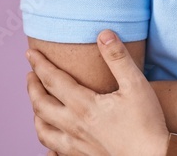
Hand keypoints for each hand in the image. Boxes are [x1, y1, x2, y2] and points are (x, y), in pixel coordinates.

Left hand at [26, 29, 169, 155]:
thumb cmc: (146, 122)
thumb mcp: (135, 84)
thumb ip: (118, 58)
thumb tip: (104, 34)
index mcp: (83, 106)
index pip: (53, 80)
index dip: (40, 64)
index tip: (30, 53)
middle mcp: (73, 126)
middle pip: (41, 105)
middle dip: (32, 87)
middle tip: (30, 74)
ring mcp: (75, 145)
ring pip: (43, 131)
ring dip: (36, 114)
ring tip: (37, 103)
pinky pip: (54, 152)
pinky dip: (47, 141)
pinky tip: (50, 140)